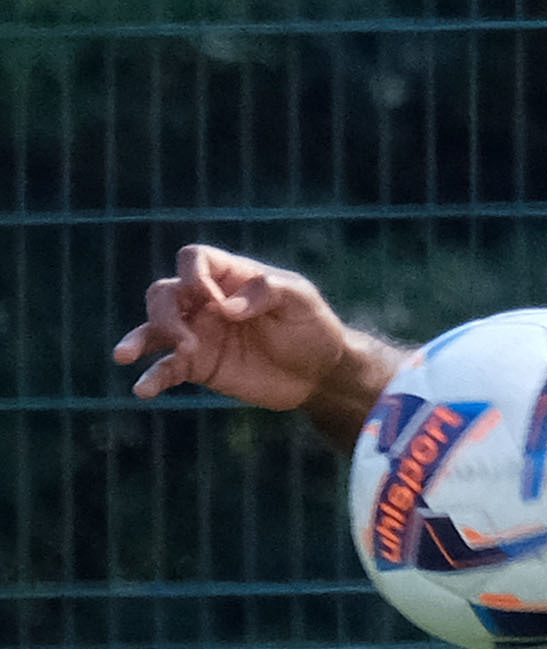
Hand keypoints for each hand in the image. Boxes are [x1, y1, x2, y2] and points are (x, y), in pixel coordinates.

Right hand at [114, 244, 350, 410]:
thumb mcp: (301, 301)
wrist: (318, 373)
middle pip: (165, 293)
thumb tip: (224, 308)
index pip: (194, 259)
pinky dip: (152, 377)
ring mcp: (199, 334)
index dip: (194, 275)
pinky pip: (165, 368)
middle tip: (187, 342)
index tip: (214, 302)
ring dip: (139, 339)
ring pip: (154, 328)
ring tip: (125, 355)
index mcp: (232, 276)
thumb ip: (267, 292)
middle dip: (165, 313)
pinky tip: (143, 390)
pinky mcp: (198, 366)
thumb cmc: (312, 326)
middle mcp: (207, 302)